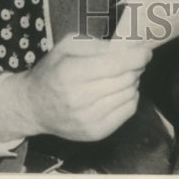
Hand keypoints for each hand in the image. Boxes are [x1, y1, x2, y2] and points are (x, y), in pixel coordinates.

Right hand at [0, 35, 151, 142]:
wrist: (33, 107)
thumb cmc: (52, 71)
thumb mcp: (67, 46)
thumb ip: (97, 44)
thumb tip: (126, 47)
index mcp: (70, 74)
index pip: (115, 65)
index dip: (136, 56)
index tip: (146, 51)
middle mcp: (78, 100)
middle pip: (125, 79)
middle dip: (136, 67)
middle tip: (134, 60)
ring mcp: (87, 120)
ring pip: (129, 95)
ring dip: (133, 81)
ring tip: (124, 75)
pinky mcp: (95, 133)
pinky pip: (128, 111)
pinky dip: (130, 98)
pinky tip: (119, 91)